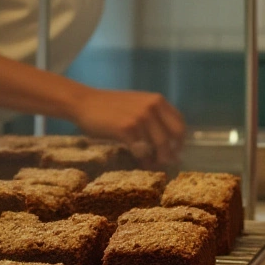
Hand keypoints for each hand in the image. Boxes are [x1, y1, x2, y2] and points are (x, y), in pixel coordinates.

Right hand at [70, 87, 184, 166]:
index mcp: (157, 100)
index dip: (180, 140)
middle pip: (173, 136)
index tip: (176, 151)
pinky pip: (142, 150)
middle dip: (172, 152)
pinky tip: (141, 163)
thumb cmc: (110, 106)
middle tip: (167, 162)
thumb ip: (153, 116)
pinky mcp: (126, 129)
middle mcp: (151, 107)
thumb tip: (169, 141)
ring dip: (156, 158)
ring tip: (151, 164)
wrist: (84, 103)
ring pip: (159, 145)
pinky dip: (143, 160)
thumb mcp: (137, 104)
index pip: (179, 123)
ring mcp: (140, 117)